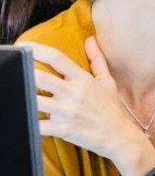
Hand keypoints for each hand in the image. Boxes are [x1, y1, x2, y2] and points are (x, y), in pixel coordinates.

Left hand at [22, 38, 154, 175]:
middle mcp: (74, 93)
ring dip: (23, 95)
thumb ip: (97, 59)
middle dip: (23, 72)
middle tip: (13, 68)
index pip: (57, 58)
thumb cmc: (112, 108)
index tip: (24, 46)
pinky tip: (22, 116)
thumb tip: (90, 39)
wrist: (120, 136)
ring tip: (15, 89)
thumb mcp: (107, 81)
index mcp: (83, 80)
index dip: (37, 50)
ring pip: (35, 100)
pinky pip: (38, 125)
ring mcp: (67, 112)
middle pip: (40, 77)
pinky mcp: (62, 129)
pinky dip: (28, 121)